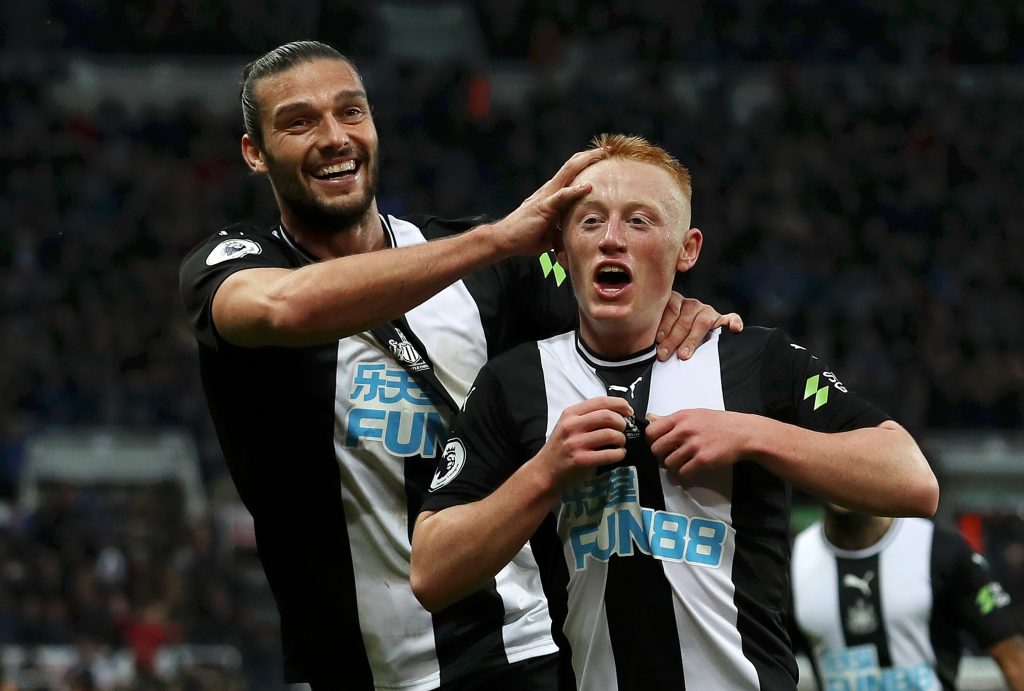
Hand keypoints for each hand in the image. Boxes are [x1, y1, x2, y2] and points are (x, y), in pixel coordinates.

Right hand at [486, 148, 607, 256]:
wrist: (505, 240)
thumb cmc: (527, 236)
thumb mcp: (552, 231)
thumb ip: (565, 227)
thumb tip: (579, 233)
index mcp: (552, 194)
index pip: (571, 172)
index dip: (586, 162)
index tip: (603, 156)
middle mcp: (549, 190)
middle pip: (572, 166)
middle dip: (590, 156)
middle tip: (607, 148)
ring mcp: (546, 196)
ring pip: (568, 173)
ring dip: (585, 162)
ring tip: (601, 154)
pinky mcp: (543, 207)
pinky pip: (561, 197)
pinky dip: (574, 191)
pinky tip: (587, 186)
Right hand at [534, 396, 631, 487]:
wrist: (545, 471)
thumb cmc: (561, 447)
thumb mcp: (569, 425)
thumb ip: (588, 417)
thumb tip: (619, 412)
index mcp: (571, 414)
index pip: (601, 401)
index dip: (620, 404)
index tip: (628, 411)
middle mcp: (572, 426)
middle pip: (608, 416)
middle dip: (622, 423)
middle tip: (623, 430)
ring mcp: (575, 443)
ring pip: (610, 434)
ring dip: (621, 439)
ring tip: (620, 443)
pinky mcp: (581, 460)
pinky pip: (609, 454)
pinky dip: (619, 454)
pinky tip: (618, 454)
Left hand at [646, 409, 752, 481]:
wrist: (744, 433)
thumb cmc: (719, 423)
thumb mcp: (694, 414)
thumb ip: (673, 420)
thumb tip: (651, 419)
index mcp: (680, 417)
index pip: (651, 432)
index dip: (652, 441)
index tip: (659, 444)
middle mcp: (684, 430)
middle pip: (656, 450)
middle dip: (661, 455)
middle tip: (671, 455)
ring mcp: (693, 446)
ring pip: (668, 464)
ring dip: (674, 466)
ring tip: (684, 461)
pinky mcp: (703, 461)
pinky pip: (682, 473)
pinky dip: (685, 474)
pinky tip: (692, 468)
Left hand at [655, 293, 743, 360]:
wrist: (684, 340)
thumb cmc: (667, 340)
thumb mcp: (658, 334)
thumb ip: (654, 336)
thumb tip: (647, 349)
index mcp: (674, 302)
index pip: (670, 310)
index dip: (663, 326)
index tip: (657, 339)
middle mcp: (691, 305)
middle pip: (684, 320)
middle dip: (673, 339)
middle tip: (664, 354)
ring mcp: (708, 312)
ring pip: (702, 322)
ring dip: (692, 339)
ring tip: (684, 354)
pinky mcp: (722, 321)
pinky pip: (731, 318)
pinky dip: (733, 323)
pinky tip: (735, 329)